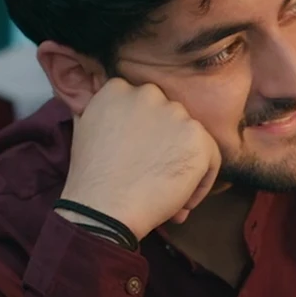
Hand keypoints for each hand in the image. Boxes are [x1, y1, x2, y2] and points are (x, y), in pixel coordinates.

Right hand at [58, 78, 221, 238]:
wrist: (104, 207)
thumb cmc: (91, 179)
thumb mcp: (85, 129)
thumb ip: (104, 110)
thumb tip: (120, 112)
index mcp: (118, 89)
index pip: (145, 104)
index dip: (146, 134)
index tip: (139, 157)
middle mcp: (149, 93)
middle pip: (170, 120)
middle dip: (166, 147)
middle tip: (154, 176)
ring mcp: (175, 114)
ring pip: (190, 138)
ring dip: (182, 163)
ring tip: (166, 193)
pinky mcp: (197, 137)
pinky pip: (210, 159)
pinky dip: (201, 182)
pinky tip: (182, 204)